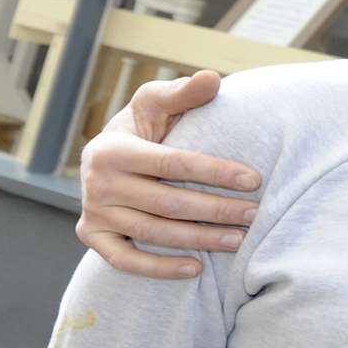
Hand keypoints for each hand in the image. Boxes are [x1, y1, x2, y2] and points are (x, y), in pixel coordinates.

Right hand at [75, 70, 258, 278]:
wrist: (105, 156)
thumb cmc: (142, 126)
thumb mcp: (156, 103)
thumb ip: (184, 93)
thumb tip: (212, 78)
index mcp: (114, 148)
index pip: (173, 163)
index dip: (216, 171)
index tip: (254, 180)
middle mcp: (98, 183)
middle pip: (168, 203)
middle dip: (216, 210)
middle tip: (255, 214)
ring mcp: (94, 213)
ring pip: (154, 233)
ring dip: (200, 240)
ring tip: (239, 240)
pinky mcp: (92, 237)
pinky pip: (126, 261)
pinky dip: (160, 269)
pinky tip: (197, 268)